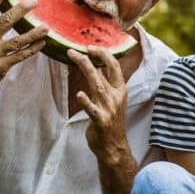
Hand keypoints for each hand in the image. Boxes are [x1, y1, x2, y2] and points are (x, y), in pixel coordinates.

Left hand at [67, 45, 128, 159]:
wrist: (113, 146)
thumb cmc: (110, 121)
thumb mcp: (111, 99)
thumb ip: (105, 84)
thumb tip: (96, 66)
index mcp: (120, 90)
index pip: (114, 66)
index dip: (104, 54)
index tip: (90, 47)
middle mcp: (116, 97)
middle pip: (105, 71)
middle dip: (93, 57)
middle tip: (77, 49)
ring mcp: (109, 109)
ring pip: (97, 85)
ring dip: (86, 69)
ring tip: (74, 58)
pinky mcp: (100, 121)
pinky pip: (92, 109)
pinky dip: (86, 101)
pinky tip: (79, 94)